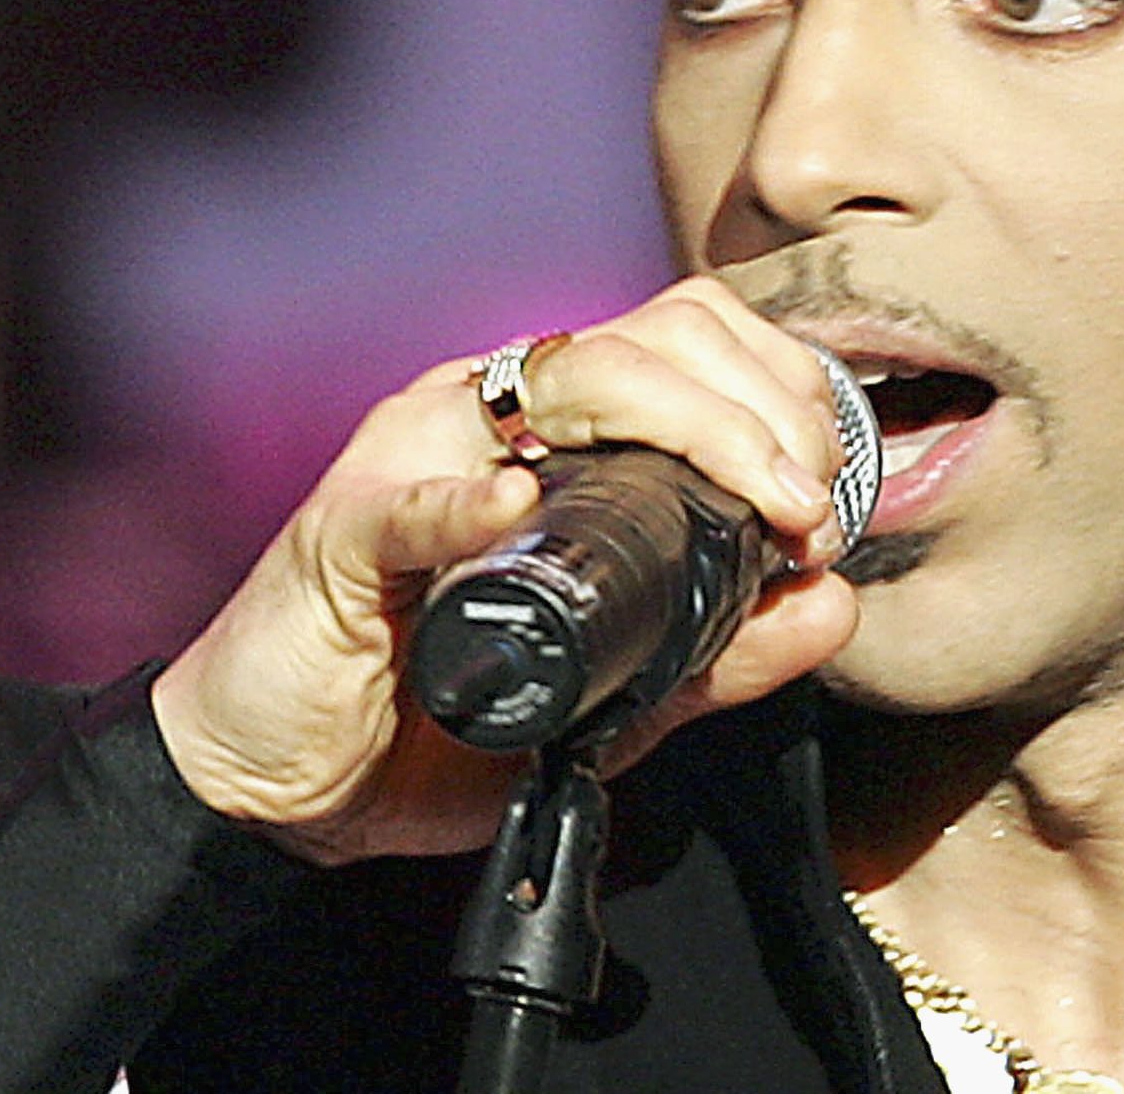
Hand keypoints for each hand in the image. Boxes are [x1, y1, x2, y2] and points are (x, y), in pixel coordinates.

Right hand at [148, 276, 862, 862]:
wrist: (288, 788)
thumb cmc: (438, 720)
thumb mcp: (616, 693)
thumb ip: (723, 652)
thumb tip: (835, 600)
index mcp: (559, 433)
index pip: (694, 343)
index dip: (784, 397)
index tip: (830, 502)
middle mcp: (495, 416)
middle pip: (654, 335)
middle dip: (763, 407)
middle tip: (807, 511)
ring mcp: (417, 456)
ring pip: (565, 375)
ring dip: (691, 428)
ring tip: (755, 509)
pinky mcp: (343, 529)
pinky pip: (416, 496)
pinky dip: (473, 501)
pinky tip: (521, 510)